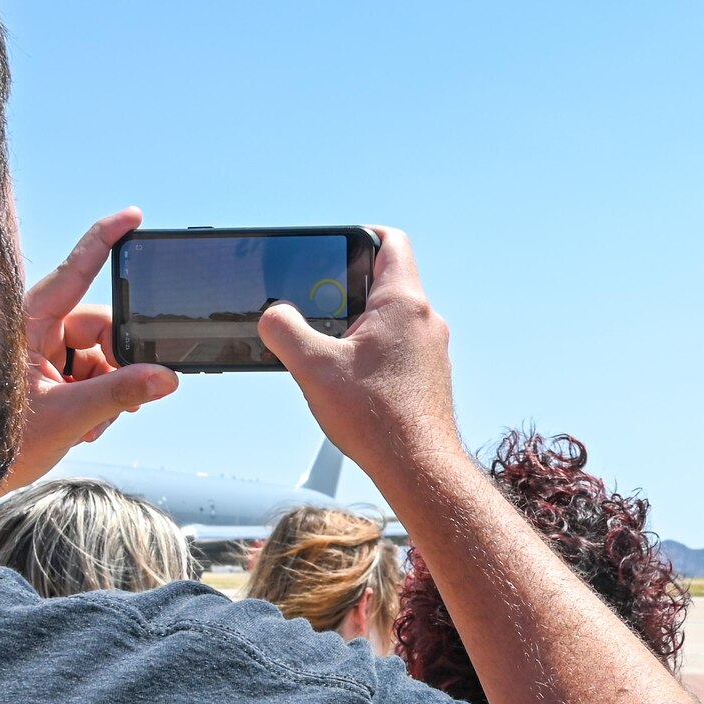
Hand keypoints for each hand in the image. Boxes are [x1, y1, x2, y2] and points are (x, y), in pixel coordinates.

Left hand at [0, 208, 178, 495]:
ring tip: (93, 423)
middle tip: (127, 397)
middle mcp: (32, 330)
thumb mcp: (68, 417)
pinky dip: (94, 397)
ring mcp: (37, 352)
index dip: (105, 241)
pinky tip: (86, 425)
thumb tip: (166, 378)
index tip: (133, 217)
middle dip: (117, 362)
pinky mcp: (41, 373)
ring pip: (96, 354)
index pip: (75, 271)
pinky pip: (84, 371)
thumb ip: (120, 394)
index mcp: (27, 323)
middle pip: (97, 325)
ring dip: (106, 388)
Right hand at [256, 227, 462, 478]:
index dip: (360, 235)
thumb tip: (272, 314)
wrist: (418, 468)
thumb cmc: (376, 418)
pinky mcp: (429, 376)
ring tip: (328, 347)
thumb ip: (285, 330)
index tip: (334, 248)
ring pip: (392, 318)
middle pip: (386, 281)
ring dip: (359, 324)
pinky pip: (399, 347)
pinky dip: (373, 351)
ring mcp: (431, 350)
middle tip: (316, 304)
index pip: (390, 242)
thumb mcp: (314, 367)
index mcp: (403, 303)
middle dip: (348, 288)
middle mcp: (426, 320)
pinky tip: (349, 378)